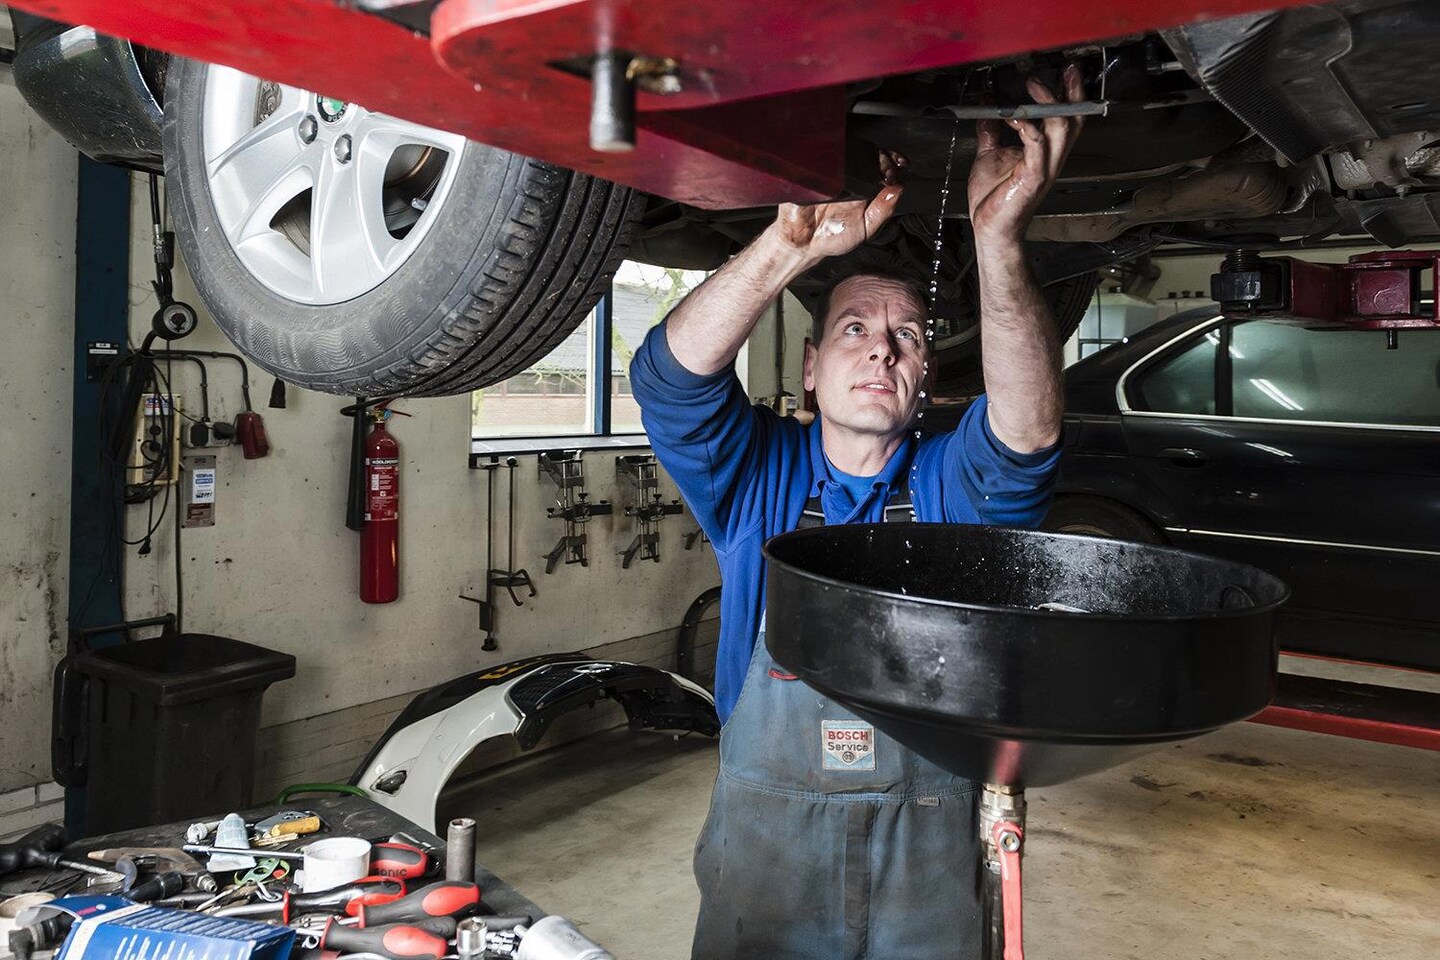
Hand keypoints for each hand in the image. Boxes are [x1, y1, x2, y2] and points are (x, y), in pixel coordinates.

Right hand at [771, 151, 905, 260]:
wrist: (801, 243)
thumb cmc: (832, 236)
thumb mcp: (864, 229)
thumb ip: (882, 212)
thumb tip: (898, 190)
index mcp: (865, 187)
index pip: (882, 165)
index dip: (892, 161)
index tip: (900, 165)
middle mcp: (849, 176)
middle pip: (868, 153)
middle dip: (881, 157)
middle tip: (885, 172)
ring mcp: (829, 172)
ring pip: (847, 151)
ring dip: (859, 154)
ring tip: (867, 169)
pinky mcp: (811, 172)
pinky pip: (820, 158)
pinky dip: (830, 157)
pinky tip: (839, 168)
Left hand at [968, 64, 1084, 243]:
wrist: (990, 228)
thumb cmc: (993, 198)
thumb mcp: (989, 154)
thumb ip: (990, 129)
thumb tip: (986, 105)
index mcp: (1044, 151)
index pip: (1066, 117)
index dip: (1070, 93)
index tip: (1065, 71)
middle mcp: (1050, 158)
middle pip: (1073, 119)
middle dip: (1071, 92)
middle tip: (1064, 70)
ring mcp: (1044, 167)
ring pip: (1061, 129)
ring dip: (1049, 104)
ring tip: (1034, 86)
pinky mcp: (1033, 178)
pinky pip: (1037, 146)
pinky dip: (1028, 128)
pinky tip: (1015, 117)